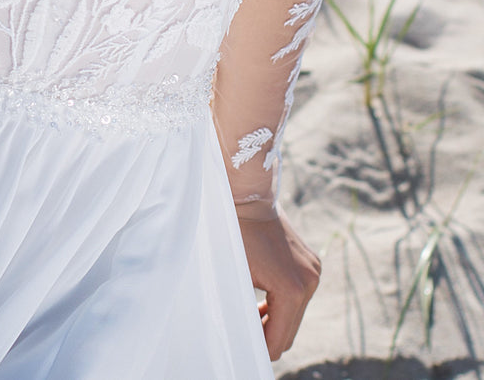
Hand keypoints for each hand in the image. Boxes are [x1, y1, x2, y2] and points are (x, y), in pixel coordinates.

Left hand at [236, 206, 320, 360]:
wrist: (247, 197)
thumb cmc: (234, 234)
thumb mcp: (235, 276)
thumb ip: (244, 312)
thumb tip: (245, 337)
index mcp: (292, 289)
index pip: (279, 339)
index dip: (261, 350)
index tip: (243, 350)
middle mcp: (310, 281)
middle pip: (290, 331)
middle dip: (268, 338)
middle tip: (245, 338)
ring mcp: (314, 271)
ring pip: (295, 314)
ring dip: (275, 321)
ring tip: (251, 320)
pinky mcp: (312, 264)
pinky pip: (299, 296)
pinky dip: (282, 304)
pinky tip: (262, 304)